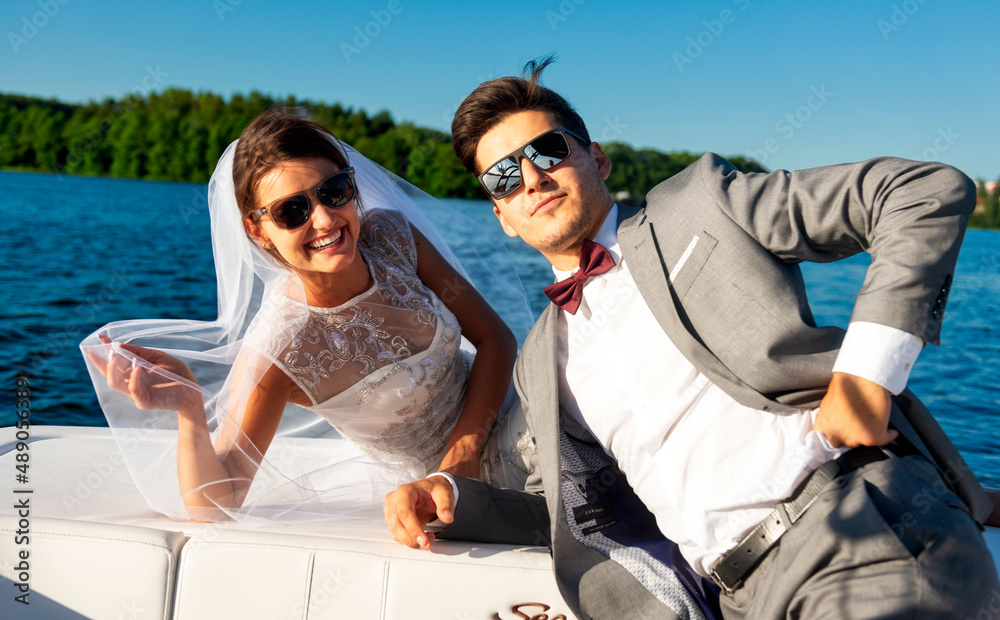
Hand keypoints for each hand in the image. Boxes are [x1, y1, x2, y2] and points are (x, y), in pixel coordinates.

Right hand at [87, 334, 201, 414]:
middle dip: (99, 361)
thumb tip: (119, 345)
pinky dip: (134, 379)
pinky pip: (134, 391)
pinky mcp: (145, 402)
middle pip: (108, 373)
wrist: (193, 391)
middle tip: (94, 348)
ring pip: (115, 383)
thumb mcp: (158, 357)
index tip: (101, 336)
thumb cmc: (176, 374)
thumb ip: (140, 352)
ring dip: (112, 368)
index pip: (115, 361)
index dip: (106, 350)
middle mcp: (131, 382)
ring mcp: (136, 393)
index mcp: (133, 372)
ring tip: (114, 354)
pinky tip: (136, 367)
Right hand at [384, 476, 455, 549]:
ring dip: (411, 540)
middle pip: (397, 524)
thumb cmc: (434, 490)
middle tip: (428, 544)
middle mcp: (393, 500)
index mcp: (404, 491)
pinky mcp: (391, 520)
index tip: (424, 540)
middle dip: (412, 539)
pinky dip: (408, 540)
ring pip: (395, 532)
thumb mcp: (444, 493)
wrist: (429, 490)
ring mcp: (390, 510)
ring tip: (428, 538)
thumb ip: (446, 505)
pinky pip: (396, 534)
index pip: (405, 512)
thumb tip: (447, 518)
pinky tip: (421, 537)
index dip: (413, 529)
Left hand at [814, 372, 897, 447]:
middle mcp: (838, 436)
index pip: (827, 441)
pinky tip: (892, 431)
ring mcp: (856, 438)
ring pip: (863, 442)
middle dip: (851, 434)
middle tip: (858, 424)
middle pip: (845, 442)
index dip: (836, 436)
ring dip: (867, 434)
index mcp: (824, 427)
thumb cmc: (845, 385)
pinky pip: (884, 440)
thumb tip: (840, 423)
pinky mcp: (874, 437)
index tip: (843, 432)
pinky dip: (889, 435)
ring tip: (873, 423)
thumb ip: (831, 418)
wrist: (862, 377)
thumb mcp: (830, 405)